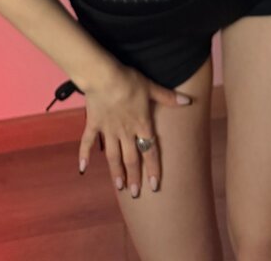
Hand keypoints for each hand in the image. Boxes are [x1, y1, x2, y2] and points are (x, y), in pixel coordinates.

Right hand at [78, 62, 192, 195]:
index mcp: (141, 124)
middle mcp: (125, 132)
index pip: (150, 151)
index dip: (153, 169)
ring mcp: (108, 130)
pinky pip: (88, 142)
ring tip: (119, 186)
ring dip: (116, 172)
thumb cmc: (129, 81)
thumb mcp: (151, 87)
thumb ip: (168, 97)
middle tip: (135, 193)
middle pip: (131, 158)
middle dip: (134, 177)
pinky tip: (82, 168)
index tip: (154, 186)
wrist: (103, 77)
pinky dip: (84, 155)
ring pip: (113, 156)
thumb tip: (188, 101)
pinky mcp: (93, 124)